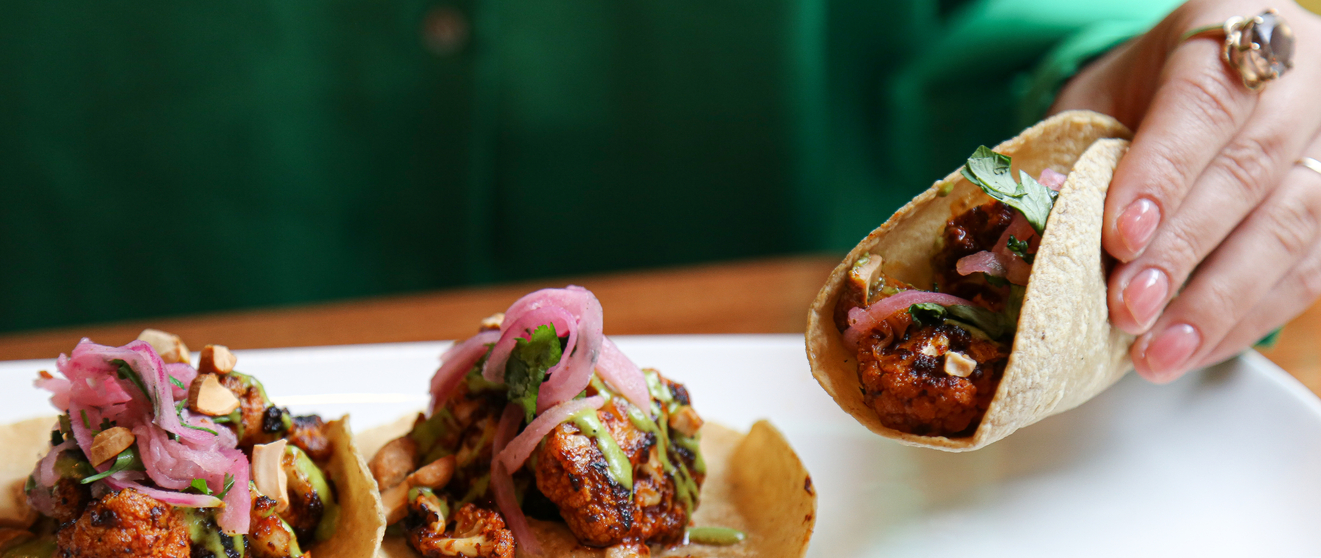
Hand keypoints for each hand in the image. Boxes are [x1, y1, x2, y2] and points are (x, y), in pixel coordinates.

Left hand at [1051, 0, 1320, 382]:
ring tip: (1156, 351)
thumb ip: (1074, 152)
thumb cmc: (1137, 96)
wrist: (1193, 88)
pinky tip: (1193, 349)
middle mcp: (1298, 80)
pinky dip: (1244, 319)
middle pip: (1250, 172)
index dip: (1162, 174)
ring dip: (1218, 302)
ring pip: (1293, 228)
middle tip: (1127, 309)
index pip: (1202, 103)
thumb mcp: (1096, 101)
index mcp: (1226, 29)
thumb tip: (1040, 210)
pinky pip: (1308, 271)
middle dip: (1181, 253)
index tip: (1118, 237)